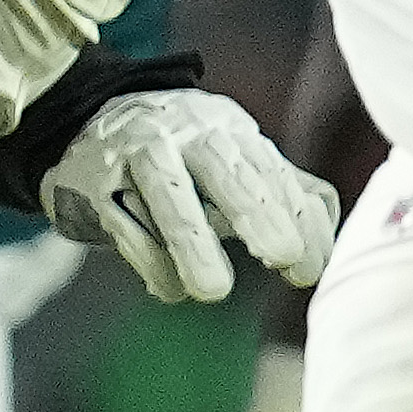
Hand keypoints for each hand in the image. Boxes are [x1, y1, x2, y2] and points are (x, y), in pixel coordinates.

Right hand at [38, 90, 339, 302]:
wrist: (82, 121)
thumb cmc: (178, 155)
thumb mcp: (231, 158)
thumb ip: (282, 190)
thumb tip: (330, 238)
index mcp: (228, 130)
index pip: (272, 172)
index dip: (296, 218)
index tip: (309, 268)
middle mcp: (186, 133)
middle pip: (225, 170)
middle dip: (257, 212)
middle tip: (284, 257)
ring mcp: (136, 154)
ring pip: (168, 193)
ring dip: (192, 241)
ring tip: (212, 290)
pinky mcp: (94, 183)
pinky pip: (123, 222)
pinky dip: (148, 259)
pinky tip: (171, 288)